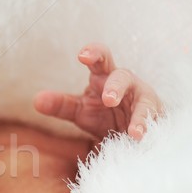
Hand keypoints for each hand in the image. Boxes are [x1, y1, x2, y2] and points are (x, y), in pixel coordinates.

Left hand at [34, 43, 162, 140]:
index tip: (83, 55)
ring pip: (144, 101)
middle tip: (108, 99)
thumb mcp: (79, 110)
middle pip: (122, 77)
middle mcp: (126, 84)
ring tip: (134, 131)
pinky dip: (146, 129)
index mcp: (104, 77)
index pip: (100, 59)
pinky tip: (139, 138)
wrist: (128, 132)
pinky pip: (152, 122)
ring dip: (139, 115)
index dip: (94, 53)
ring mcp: (143, 100)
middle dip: (116, 86)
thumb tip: (36, 101)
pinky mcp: (155, 117)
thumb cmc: (104, 114)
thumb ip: (60, 105)